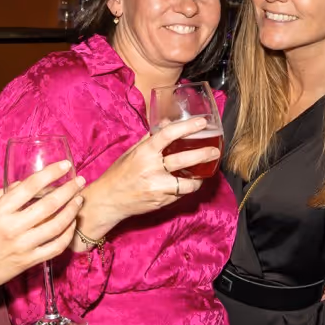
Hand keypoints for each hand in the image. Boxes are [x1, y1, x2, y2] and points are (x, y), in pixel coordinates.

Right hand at [0, 160, 83, 299]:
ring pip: (57, 225)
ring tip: (79, 200)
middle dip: (69, 190)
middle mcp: (13, 227)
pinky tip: (72, 224)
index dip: (51, 173)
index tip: (65, 165)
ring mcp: (23, 246)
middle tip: (80, 181)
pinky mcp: (30, 261)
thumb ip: (3, 197)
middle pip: (49, 204)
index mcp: (0, 211)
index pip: (30, 186)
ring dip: (72, 210)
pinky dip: (68, 234)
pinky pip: (56, 246)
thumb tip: (23, 183)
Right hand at [78, 117, 220, 237]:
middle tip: (215, 151)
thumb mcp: (131, 152)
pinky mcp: (161, 201)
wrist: (108, 201)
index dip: (187, 127)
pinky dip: (187, 188)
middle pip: (184, 160)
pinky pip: (180, 194)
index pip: (168, 135)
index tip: (201, 123)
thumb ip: (150, 137)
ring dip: (199, 177)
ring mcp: (157, 188)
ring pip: (187, 183)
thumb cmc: (119, 173)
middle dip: (204, 154)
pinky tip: (190, 183)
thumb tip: (167, 122)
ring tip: (205, 171)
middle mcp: (151, 169)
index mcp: (143, 153)